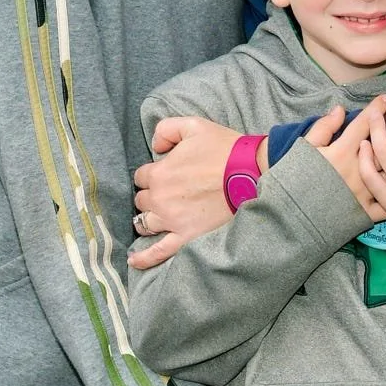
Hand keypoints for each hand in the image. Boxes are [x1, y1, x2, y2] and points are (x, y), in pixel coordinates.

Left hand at [129, 117, 241, 269]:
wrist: (252, 174)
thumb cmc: (224, 149)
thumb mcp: (193, 125)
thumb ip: (166, 129)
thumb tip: (155, 146)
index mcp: (160, 173)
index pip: (141, 176)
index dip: (152, 173)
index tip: (165, 173)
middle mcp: (160, 199)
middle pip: (142, 200)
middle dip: (151, 195)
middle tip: (167, 192)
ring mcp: (172, 221)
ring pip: (145, 223)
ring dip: (147, 219)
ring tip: (152, 218)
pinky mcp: (186, 238)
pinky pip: (159, 252)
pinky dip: (144, 257)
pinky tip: (133, 260)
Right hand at [305, 100, 385, 222]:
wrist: (290, 215)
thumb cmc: (294, 178)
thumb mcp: (304, 148)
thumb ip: (323, 128)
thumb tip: (340, 109)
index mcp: (341, 151)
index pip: (363, 124)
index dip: (377, 109)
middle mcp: (357, 169)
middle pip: (383, 145)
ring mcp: (363, 191)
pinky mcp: (365, 212)